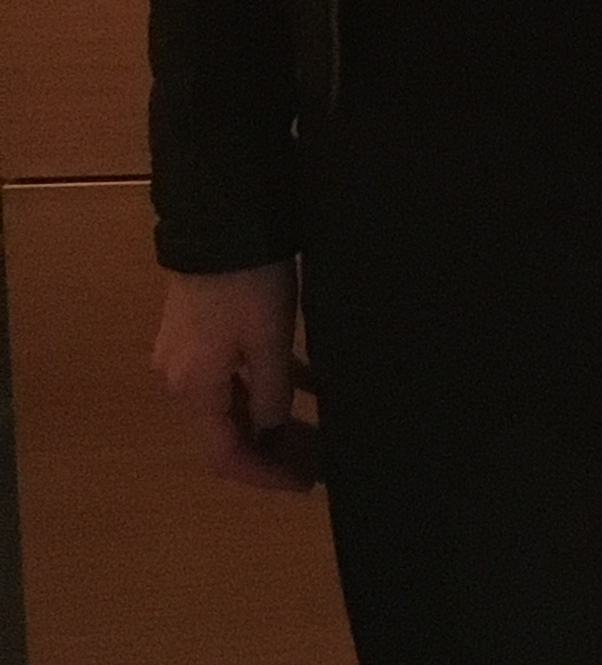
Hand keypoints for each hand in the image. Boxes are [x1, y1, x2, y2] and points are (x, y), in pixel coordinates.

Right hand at [152, 262, 317, 492]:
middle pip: (226, 431)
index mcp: (194, 390)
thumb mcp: (269, 341)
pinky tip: (305, 381)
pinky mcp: (199, 328)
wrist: (221, 220)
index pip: (224, 455)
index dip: (263, 474)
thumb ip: (270, 393)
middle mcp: (181, 380)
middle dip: (270, 450)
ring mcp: (186, 354)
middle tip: (316, 459)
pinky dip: (265, 383)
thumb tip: (268, 431)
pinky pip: (234, 372)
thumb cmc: (248, 285)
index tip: (304, 484)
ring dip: (270, 418)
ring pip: (232, 402)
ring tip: (315, 428)